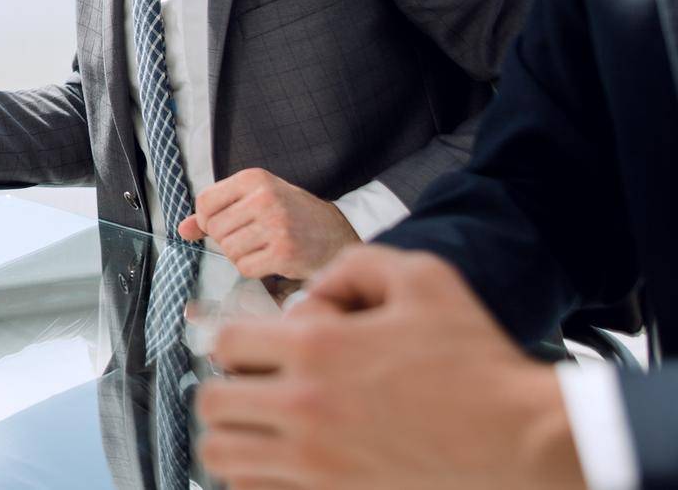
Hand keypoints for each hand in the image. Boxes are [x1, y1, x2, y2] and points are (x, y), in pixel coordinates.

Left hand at [177, 167, 358, 278]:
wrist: (336, 233)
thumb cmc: (291, 214)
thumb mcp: (255, 199)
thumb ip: (217, 211)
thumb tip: (182, 229)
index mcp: (254, 178)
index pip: (205, 201)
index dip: (207, 220)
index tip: (224, 224)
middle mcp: (265, 198)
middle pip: (216, 229)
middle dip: (227, 240)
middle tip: (253, 238)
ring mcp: (276, 225)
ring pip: (229, 250)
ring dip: (241, 256)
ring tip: (263, 247)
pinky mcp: (284, 252)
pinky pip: (245, 268)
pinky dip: (254, 269)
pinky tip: (271, 259)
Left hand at [197, 246, 583, 489]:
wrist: (525, 441)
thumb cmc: (478, 359)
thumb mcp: (425, 279)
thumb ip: (356, 267)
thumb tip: (312, 290)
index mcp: (316, 346)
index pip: (224, 342)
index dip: (237, 340)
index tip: (262, 349)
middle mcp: (304, 405)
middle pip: (211, 402)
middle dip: (227, 390)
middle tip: (257, 390)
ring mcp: (315, 462)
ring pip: (222, 455)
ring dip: (233, 439)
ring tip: (263, 431)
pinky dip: (257, 479)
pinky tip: (285, 465)